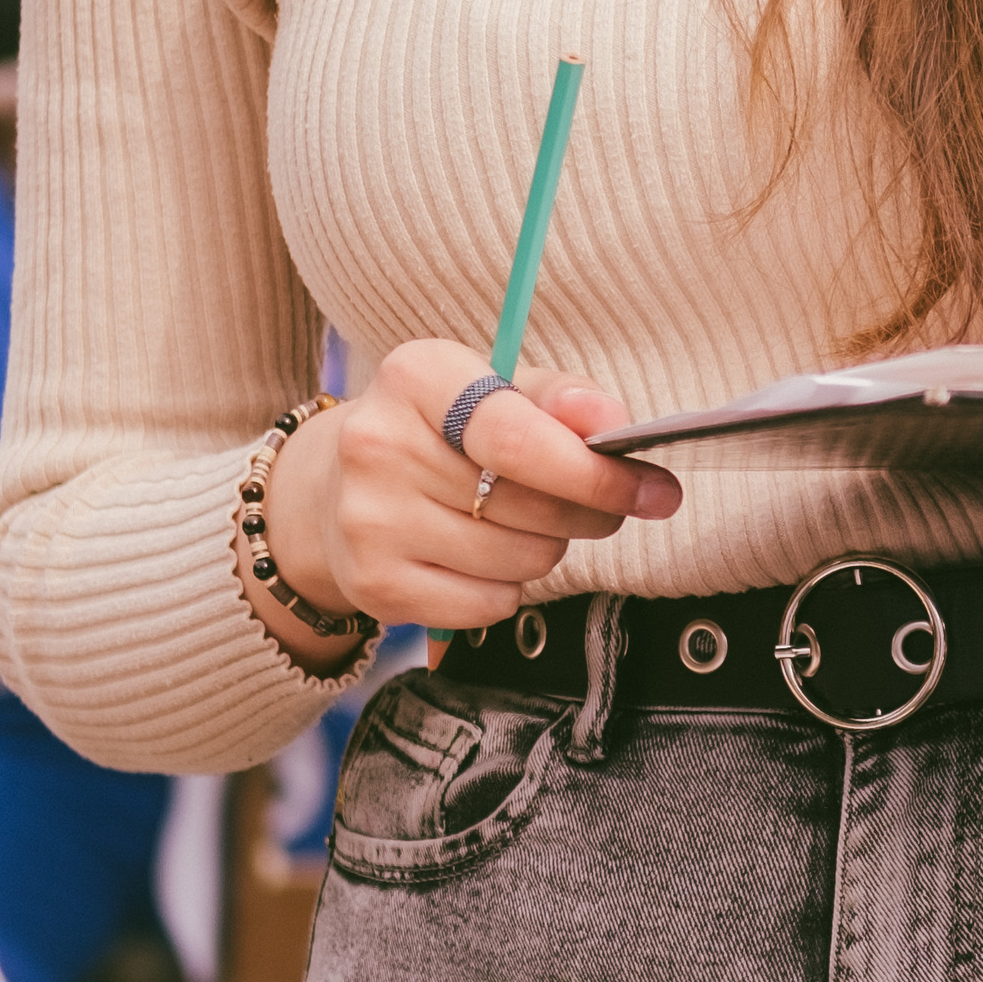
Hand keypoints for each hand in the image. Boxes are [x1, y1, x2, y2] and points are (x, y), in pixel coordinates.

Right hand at [238, 342, 682, 669]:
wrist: (332, 491)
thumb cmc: (440, 433)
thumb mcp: (495, 389)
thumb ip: (561, 399)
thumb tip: (613, 423)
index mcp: (416, 375)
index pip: (515, 434)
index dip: (592, 469)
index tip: (650, 487)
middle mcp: (378, 444)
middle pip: (529, 504)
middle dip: (585, 509)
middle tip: (599, 505)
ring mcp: (369, 520)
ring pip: (519, 560)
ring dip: (546, 548)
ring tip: (523, 525)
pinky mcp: (373, 585)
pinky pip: (488, 606)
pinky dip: (507, 590)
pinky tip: (484, 561)